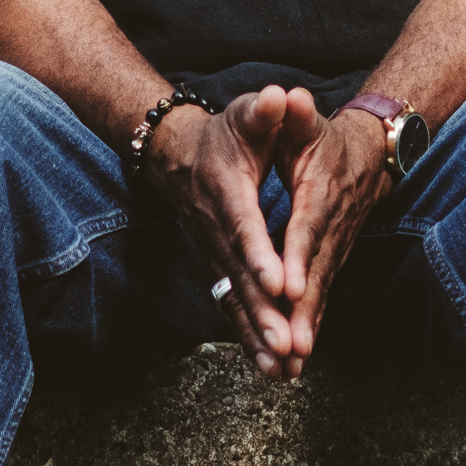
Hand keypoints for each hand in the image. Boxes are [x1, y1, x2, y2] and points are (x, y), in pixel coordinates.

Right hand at [146, 89, 305, 377]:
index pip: (244, 225)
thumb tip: (280, 96)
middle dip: (264, 312)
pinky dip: (252, 340)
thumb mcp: (244, 115)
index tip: (279, 282)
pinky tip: (274, 370)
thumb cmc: (221, 133)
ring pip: (237, 300)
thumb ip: (263, 110)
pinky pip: (235, 308)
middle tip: (288, 344)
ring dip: (259, 336)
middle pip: (241, 276)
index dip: (260, 254)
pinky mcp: (219, 270)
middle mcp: (217, 230)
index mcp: (227, 191)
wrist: (178, 155)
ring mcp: (215, 254)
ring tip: (283, 369)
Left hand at [273, 98, 391, 364]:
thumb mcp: (307, 120)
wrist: (368, 153)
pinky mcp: (333, 260)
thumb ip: (294, 113)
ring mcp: (336, 247)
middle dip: (303, 309)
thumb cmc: (327, 135)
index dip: (296, 256)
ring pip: (320, 290)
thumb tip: (288, 96)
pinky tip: (296, 357)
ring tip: (292, 361)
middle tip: (291, 344)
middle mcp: (333, 226)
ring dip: (308, 325)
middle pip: (316, 271)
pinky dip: (310, 324)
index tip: (283, 286)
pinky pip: (320, 295)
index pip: (308, 226)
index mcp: (322, 191)